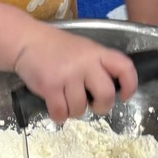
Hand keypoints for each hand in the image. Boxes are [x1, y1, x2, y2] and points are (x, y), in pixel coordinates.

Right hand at [13, 25, 137, 121]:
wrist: (27, 41)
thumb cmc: (58, 48)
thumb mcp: (84, 49)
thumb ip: (99, 65)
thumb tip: (111, 92)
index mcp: (97, 53)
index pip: (125, 68)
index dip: (130, 85)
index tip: (124, 95)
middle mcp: (85, 63)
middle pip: (106, 95)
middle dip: (102, 107)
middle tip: (93, 104)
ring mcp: (67, 75)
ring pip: (80, 108)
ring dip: (75, 111)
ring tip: (67, 101)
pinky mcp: (50, 86)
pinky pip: (61, 112)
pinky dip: (59, 116)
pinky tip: (56, 108)